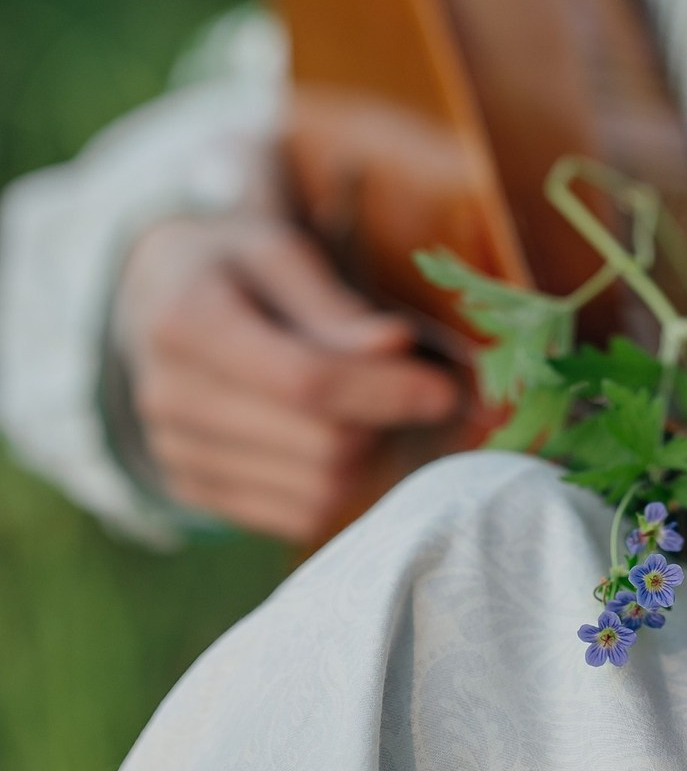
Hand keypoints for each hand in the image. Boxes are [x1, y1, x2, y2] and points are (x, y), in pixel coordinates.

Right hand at [114, 213, 461, 541]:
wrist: (155, 295)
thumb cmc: (235, 263)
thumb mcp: (281, 252)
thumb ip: (337, 307)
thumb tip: (398, 347)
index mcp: (187, 322)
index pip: (305, 381)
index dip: (386, 390)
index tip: (447, 389)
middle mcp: (169, 398)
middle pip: (319, 445)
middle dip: (385, 420)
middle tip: (416, 389)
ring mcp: (175, 454)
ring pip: (316, 491)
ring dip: (369, 457)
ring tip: (371, 407)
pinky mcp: (193, 492)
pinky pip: (298, 517)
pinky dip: (341, 485)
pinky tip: (342, 437)